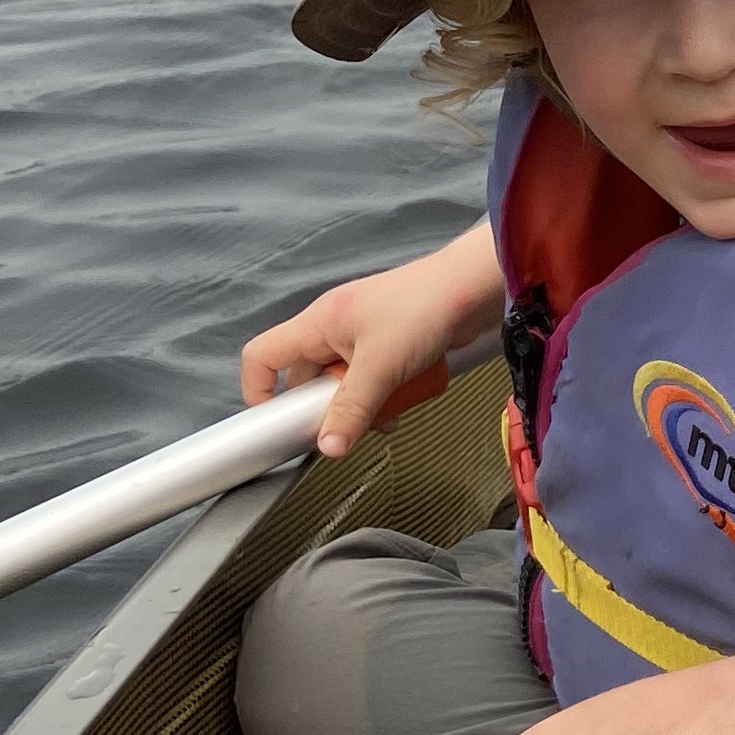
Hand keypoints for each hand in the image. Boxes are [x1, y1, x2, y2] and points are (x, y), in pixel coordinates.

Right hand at [240, 221, 504, 455]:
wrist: (475, 286)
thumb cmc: (424, 310)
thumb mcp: (381, 367)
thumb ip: (351, 409)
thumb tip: (328, 448)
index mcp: (317, 323)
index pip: (262, 355)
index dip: (259, 390)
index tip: (278, 423)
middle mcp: (333, 327)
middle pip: (307, 378)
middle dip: (328, 405)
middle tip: (352, 423)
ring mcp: (361, 334)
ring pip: (343, 381)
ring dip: (361, 404)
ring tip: (389, 413)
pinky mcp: (389, 341)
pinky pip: (371, 376)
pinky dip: (383, 392)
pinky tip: (406, 400)